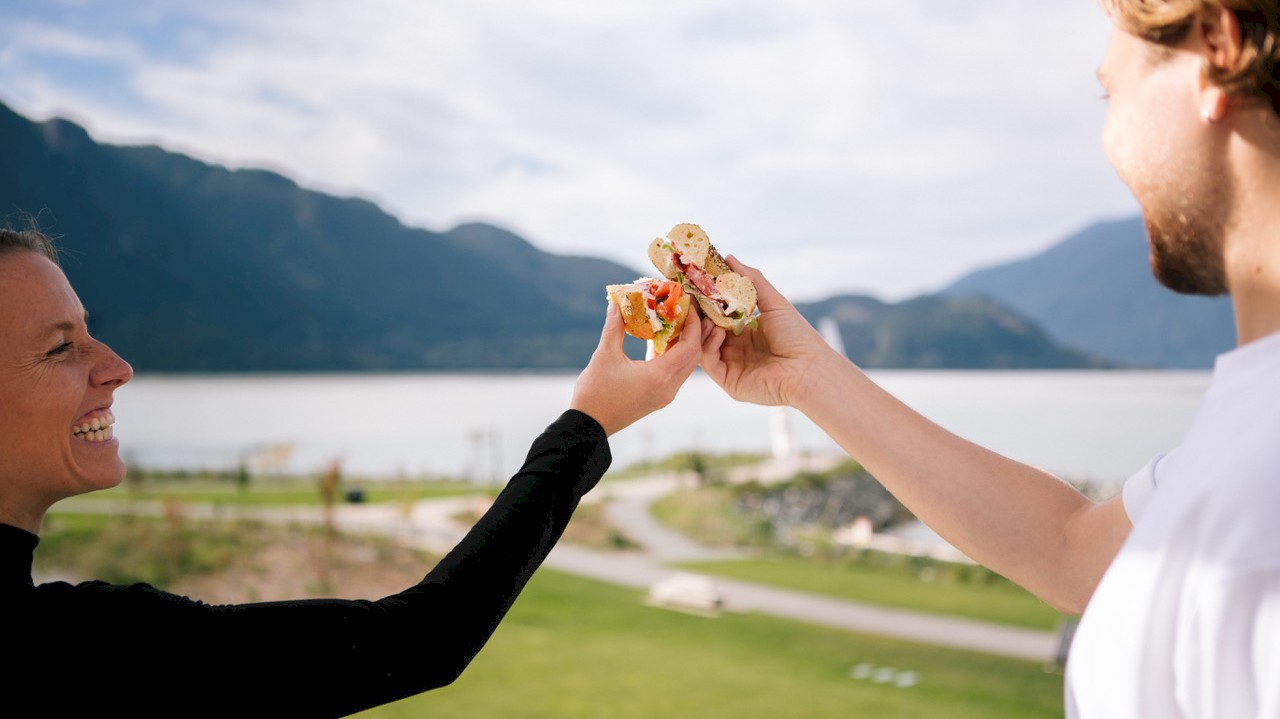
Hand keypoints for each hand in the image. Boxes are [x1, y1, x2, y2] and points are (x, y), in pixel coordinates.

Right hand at [570, 301, 701, 435]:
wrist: (589, 426)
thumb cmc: (595, 392)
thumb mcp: (604, 355)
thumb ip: (614, 328)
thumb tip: (616, 304)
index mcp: (660, 377)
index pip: (690, 347)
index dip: (693, 324)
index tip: (687, 305)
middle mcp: (669, 388)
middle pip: (693, 356)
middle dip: (692, 332)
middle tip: (684, 311)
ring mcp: (665, 395)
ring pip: (685, 366)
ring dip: (683, 344)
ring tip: (673, 322)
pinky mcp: (658, 398)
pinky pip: (674, 373)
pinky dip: (672, 356)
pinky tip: (659, 341)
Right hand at [698, 256, 837, 407]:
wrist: (808, 368)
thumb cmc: (797, 336)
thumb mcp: (773, 302)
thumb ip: (751, 280)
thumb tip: (729, 258)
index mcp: (746, 333)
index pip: (718, 316)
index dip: (707, 302)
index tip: (696, 284)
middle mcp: (736, 350)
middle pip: (707, 330)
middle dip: (698, 314)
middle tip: (690, 296)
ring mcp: (731, 366)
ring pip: (703, 345)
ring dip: (702, 328)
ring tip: (704, 313)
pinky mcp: (729, 381)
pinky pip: (709, 362)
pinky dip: (708, 345)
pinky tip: (717, 332)